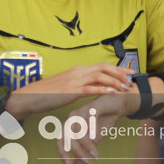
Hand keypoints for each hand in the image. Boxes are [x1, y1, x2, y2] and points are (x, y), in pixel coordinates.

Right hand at [6, 62, 133, 120]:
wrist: (31, 96)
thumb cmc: (48, 93)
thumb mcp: (67, 86)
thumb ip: (79, 84)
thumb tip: (91, 87)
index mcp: (78, 70)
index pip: (102, 66)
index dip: (118, 69)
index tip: (130, 73)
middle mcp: (78, 72)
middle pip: (104, 67)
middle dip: (120, 72)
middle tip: (132, 79)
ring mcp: (74, 80)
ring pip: (100, 76)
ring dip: (115, 81)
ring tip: (125, 87)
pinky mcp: (70, 91)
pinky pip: (89, 88)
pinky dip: (102, 89)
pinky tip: (111, 92)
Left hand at [55, 87, 139, 163]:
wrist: (117, 105)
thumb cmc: (103, 121)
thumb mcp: (93, 141)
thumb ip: (84, 152)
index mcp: (69, 125)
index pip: (60, 141)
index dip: (63, 155)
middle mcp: (71, 118)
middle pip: (67, 137)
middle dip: (76, 152)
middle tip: (87, 163)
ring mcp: (81, 111)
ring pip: (78, 130)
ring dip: (86, 145)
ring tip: (95, 155)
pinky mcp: (92, 106)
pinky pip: (89, 120)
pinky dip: (92, 132)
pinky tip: (97, 141)